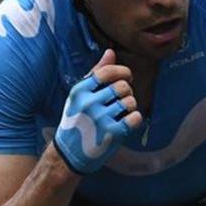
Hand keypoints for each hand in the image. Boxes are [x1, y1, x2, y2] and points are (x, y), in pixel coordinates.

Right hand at [52, 49, 142, 174]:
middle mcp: (89, 103)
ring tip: (120, 113)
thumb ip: (96, 73)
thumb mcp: (80, 95)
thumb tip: (111, 52)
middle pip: (123, 86)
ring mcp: (100, 119)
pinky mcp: (112, 134)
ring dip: (129, 106)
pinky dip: (134, 119)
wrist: (69, 153)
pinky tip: (125, 123)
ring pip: (130, 101)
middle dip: (127, 92)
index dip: (123, 72)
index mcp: (80, 91)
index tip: (127, 78)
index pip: (109, 72)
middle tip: (121, 100)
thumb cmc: (77, 120)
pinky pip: (135, 117)